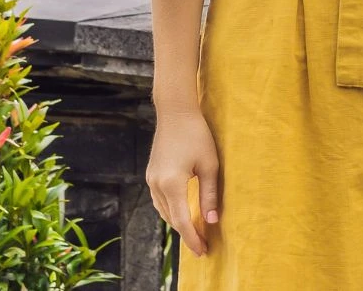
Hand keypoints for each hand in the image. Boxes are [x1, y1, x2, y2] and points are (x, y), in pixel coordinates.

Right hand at [145, 106, 220, 257]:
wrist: (176, 112)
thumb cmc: (197, 135)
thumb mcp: (209, 165)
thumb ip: (209, 194)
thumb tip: (212, 220)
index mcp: (171, 183)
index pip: (181, 220)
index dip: (192, 238)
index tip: (203, 251)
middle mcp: (157, 184)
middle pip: (171, 218)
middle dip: (186, 234)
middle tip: (202, 246)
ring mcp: (151, 179)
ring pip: (164, 211)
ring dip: (178, 223)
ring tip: (194, 234)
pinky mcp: (151, 174)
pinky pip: (160, 200)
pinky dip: (171, 211)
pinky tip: (181, 214)